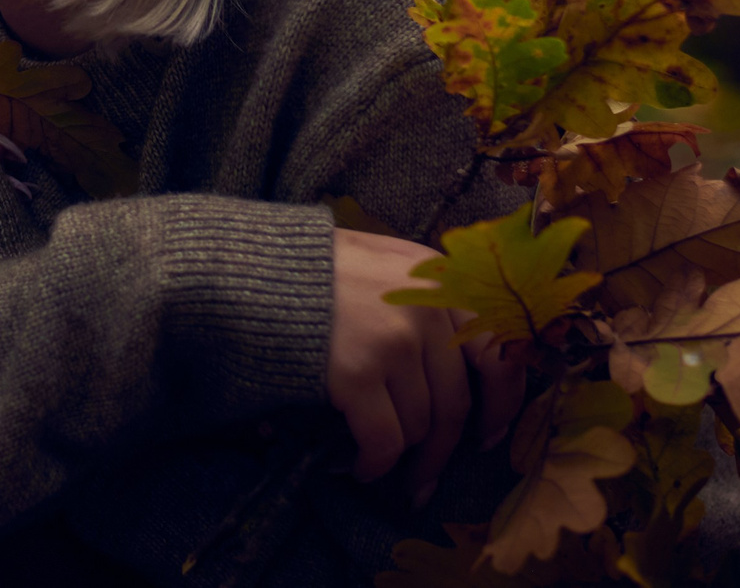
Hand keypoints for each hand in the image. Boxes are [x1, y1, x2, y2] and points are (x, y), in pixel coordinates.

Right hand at [327, 227, 528, 506]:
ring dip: (401, 458)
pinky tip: (355, 466)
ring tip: (377, 464)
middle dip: (443, 450)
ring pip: (421, 426)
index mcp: (436, 276)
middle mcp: (426, 307)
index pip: (497, 349)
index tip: (488, 435)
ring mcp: (395, 340)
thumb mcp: (377, 261)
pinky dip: (373, 464)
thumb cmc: (304, 268)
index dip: (500, 403)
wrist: (238, 268)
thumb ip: (420, 295)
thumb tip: (459, 366)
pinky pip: (385, 440)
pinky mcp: (357, 372)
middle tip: (427, 478)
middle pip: (457, 401)